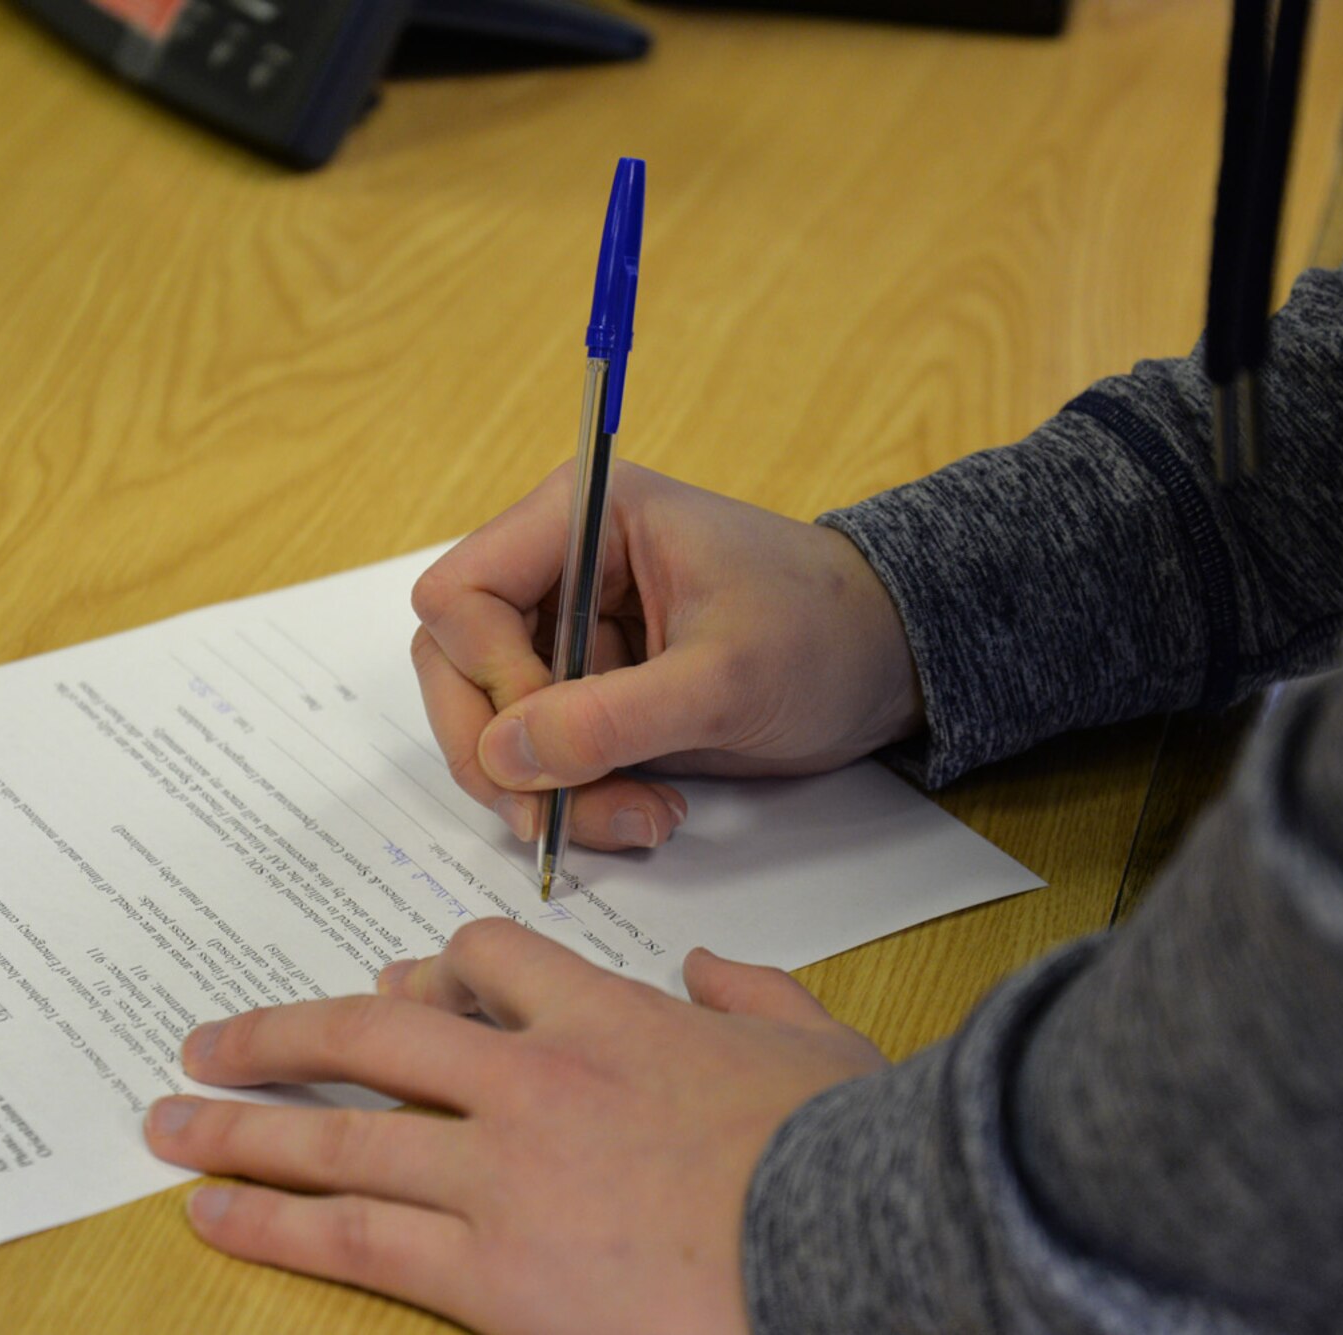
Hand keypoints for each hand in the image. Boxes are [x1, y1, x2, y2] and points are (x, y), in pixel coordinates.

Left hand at [144, 919, 887, 1334]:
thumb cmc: (843, 1153)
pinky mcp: (490, 1276)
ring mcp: (502, 1177)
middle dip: (279, 1037)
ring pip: (342, 1136)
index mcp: (607, 1018)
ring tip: (172, 1126)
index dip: (429, 966)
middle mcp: (533, 1081)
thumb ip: (749, 990)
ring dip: (244, 1128)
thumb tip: (709, 967)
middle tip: (208, 1044)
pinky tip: (215, 1215)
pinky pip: (356, 1239)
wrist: (855, 1249)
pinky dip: (275, 1221)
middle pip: (373, 1035)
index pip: (487, 959)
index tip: (396, 981)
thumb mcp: (812, 1040)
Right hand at [410, 463, 920, 851]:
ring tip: (638, 818)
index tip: (552, 741)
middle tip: (556, 817)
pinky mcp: (587, 692)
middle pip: (455, 667)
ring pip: (492, 727)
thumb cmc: (823, 632)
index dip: (488, 679)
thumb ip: (611, 718)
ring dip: (545, 793)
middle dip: (502, 756)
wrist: (887, 662)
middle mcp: (555, 569)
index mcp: (580, 518)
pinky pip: (539, 758)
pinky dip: (575, 801)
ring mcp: (567, 635)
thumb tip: (504, 757)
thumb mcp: (725, 680)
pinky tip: (645, 813)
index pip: (459, 597)